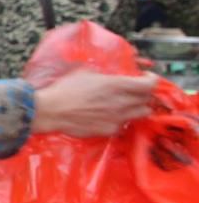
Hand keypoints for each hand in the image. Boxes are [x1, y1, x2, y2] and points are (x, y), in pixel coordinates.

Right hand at [29, 72, 160, 137]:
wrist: (51, 111)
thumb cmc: (65, 89)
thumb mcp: (86, 73)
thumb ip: (107, 75)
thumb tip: (114, 75)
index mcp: (116, 85)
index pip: (149, 84)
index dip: (151, 80)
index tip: (145, 77)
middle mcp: (121, 103)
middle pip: (148, 100)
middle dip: (143, 93)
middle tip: (134, 91)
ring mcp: (117, 118)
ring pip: (141, 113)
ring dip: (137, 107)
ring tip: (125, 104)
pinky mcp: (110, 130)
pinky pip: (124, 124)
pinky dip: (121, 119)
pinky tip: (109, 115)